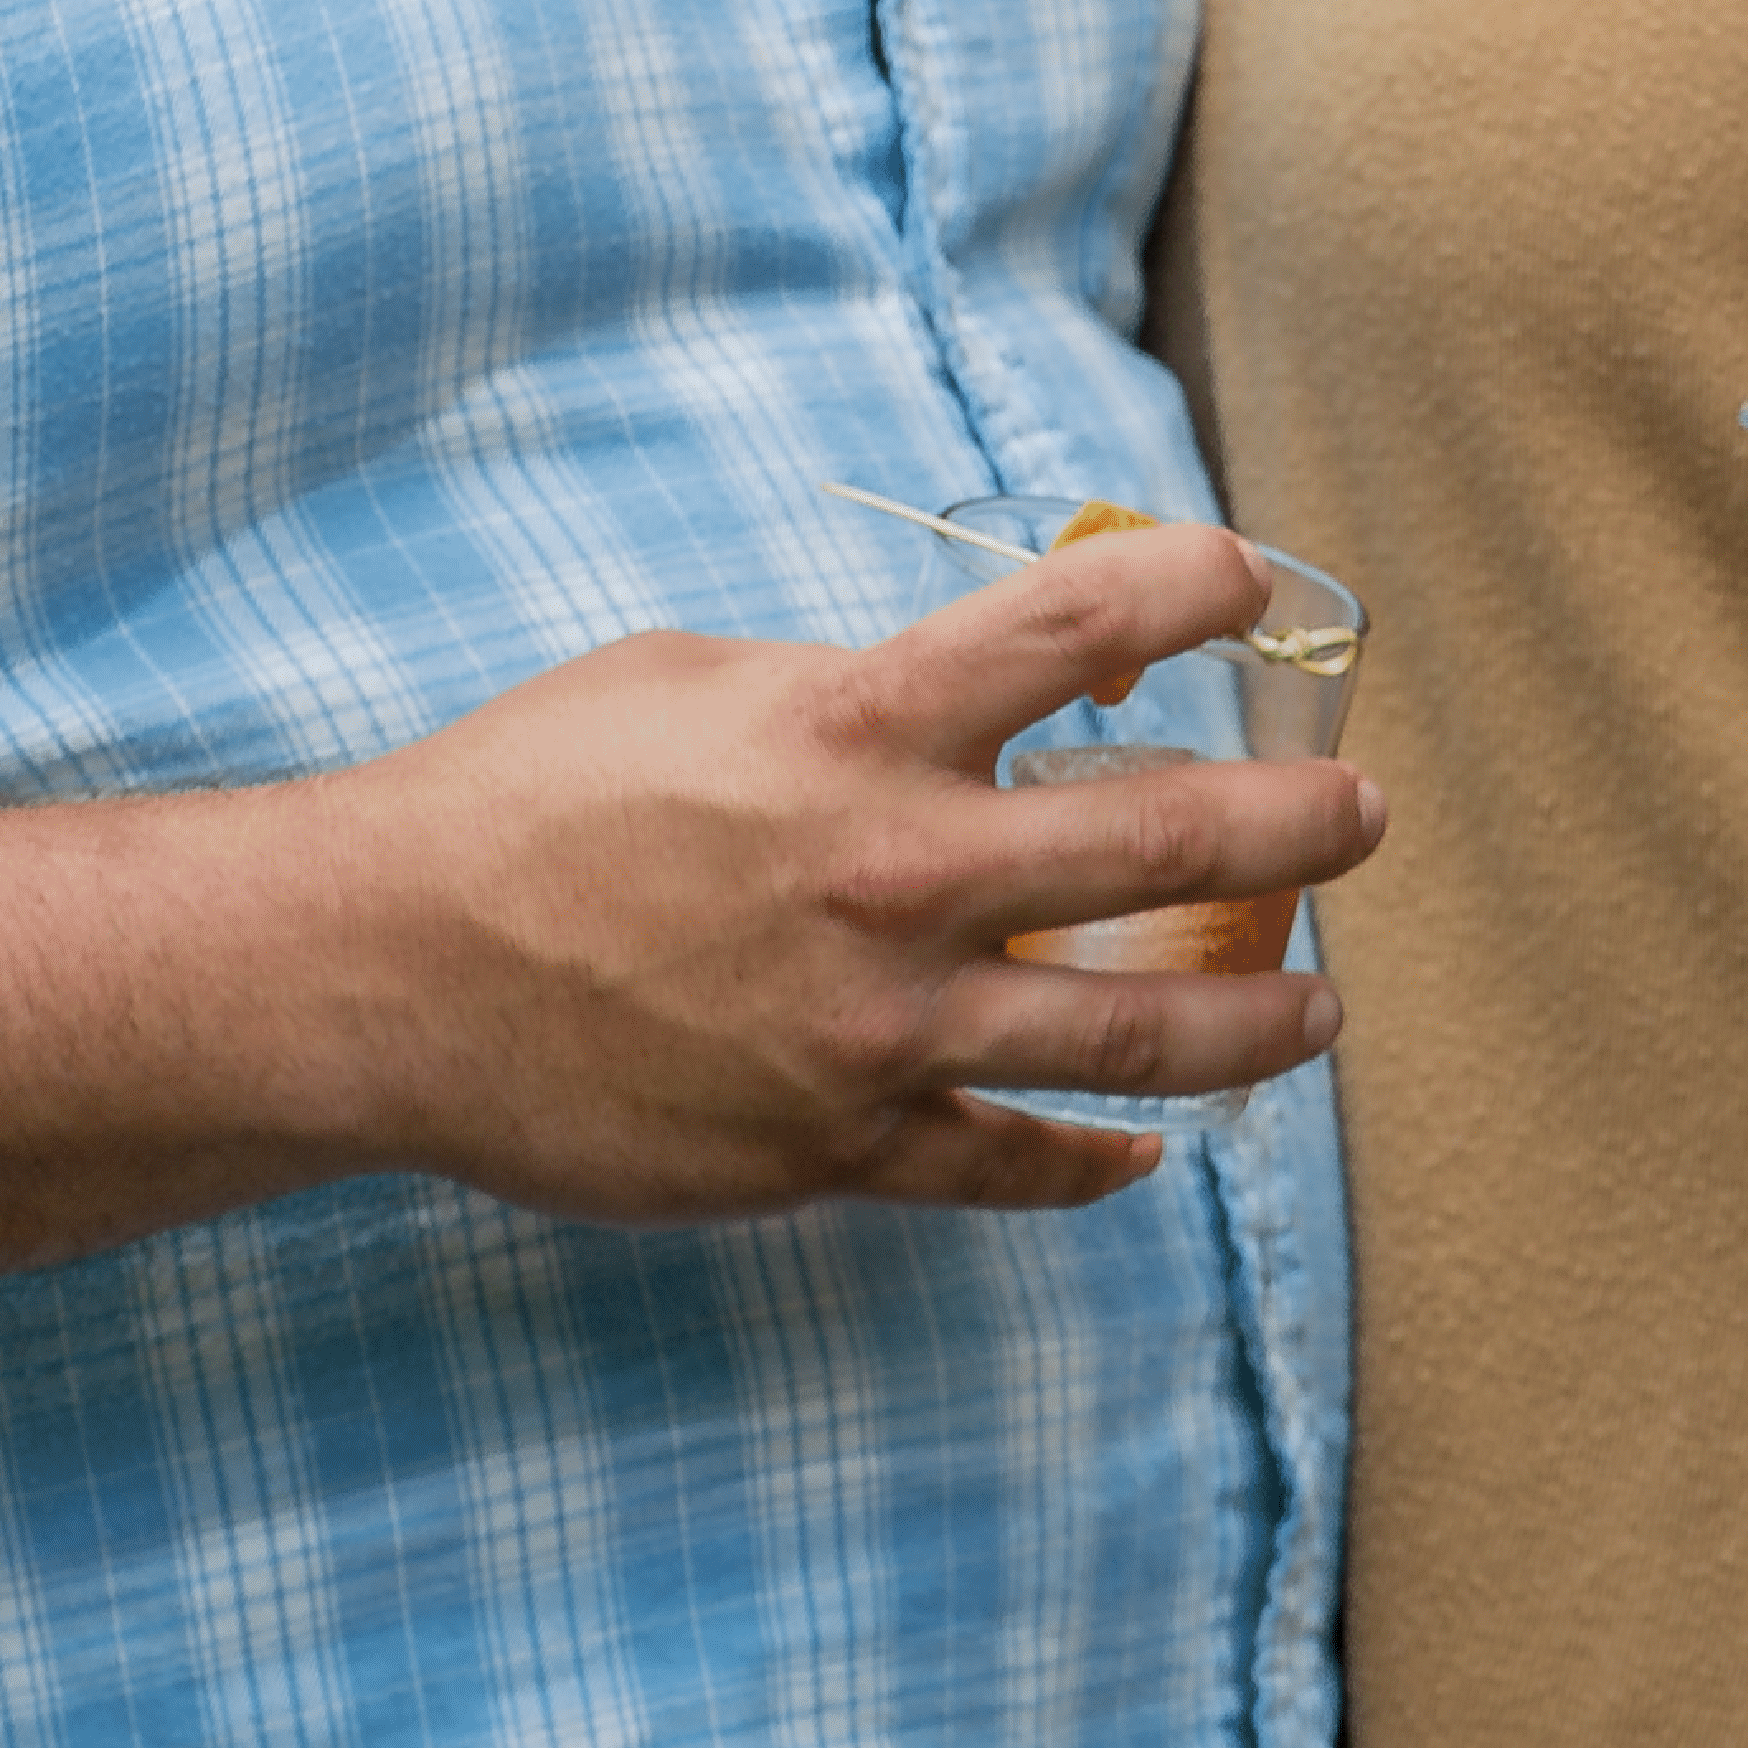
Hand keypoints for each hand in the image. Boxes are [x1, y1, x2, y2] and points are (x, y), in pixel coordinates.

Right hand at [300, 519, 1378, 1218]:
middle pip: (1167, 840)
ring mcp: (876, 1028)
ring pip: (1133, 1035)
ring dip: (1256, 1021)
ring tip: (1324, 1007)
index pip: (1080, 625)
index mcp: (853, 728)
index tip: (1249, 582)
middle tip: (1360, 814)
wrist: (387, 970)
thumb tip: (952, 705)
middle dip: (1296, 825)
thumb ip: (838, 694)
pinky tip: (1141, 1155)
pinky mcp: (837, 1147)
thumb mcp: (687, 681)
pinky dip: (1087, 1162)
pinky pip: (1008, 1165)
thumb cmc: (519, 796)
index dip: (1193, 591)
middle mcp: (893, 875)